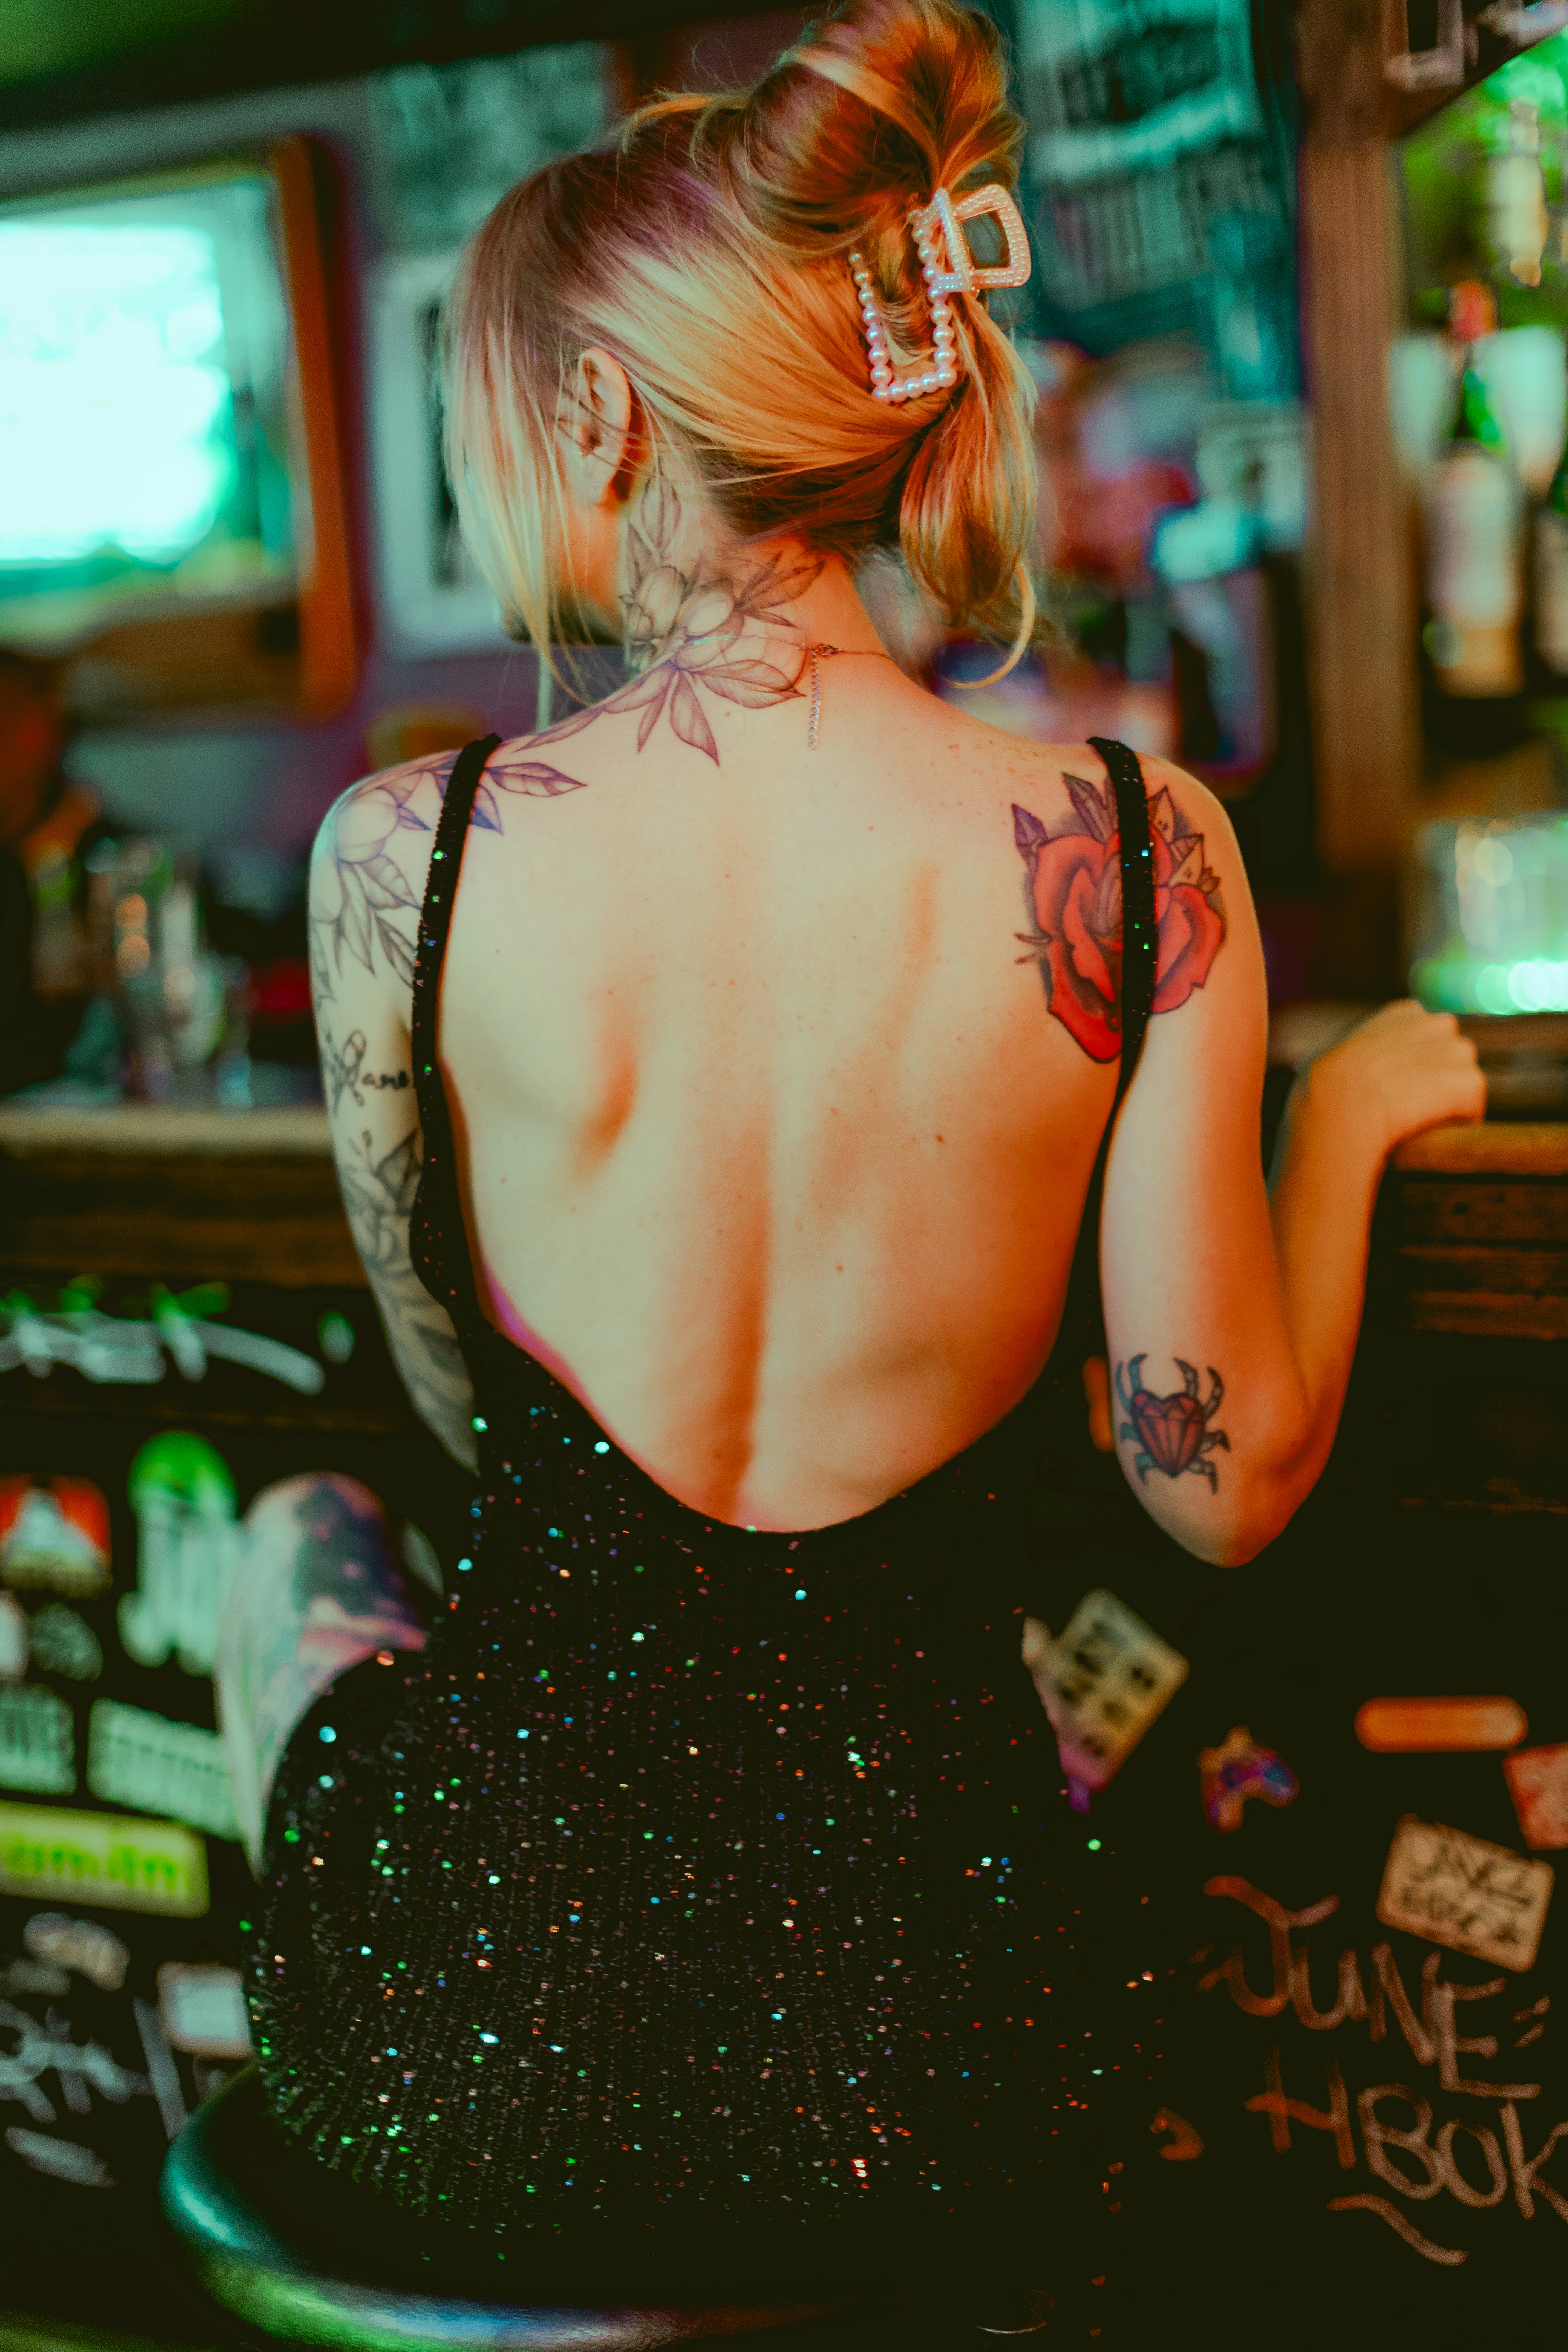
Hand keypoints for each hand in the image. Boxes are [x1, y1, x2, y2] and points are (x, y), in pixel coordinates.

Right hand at [1298, 1000, 1484, 1163]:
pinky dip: (1453, 1127)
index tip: (1395, 1089)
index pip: (1426, 1038)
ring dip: (1446, 1105)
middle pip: (1451, 1059)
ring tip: (1411, 1122)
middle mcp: (1439, 1023)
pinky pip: (1470, 1113)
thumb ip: (1356, 1048)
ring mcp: (1458, 1051)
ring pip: (1462, 1086)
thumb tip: (1346, 1060)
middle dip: (1436, 1082)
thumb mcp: (1333, 1050)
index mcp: (1405, 1013)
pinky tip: (1422, 1132)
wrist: (1340, 1105)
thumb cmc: (1324, 1085)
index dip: (1414, 1067)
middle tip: (1406, 1109)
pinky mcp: (1471, 1082)